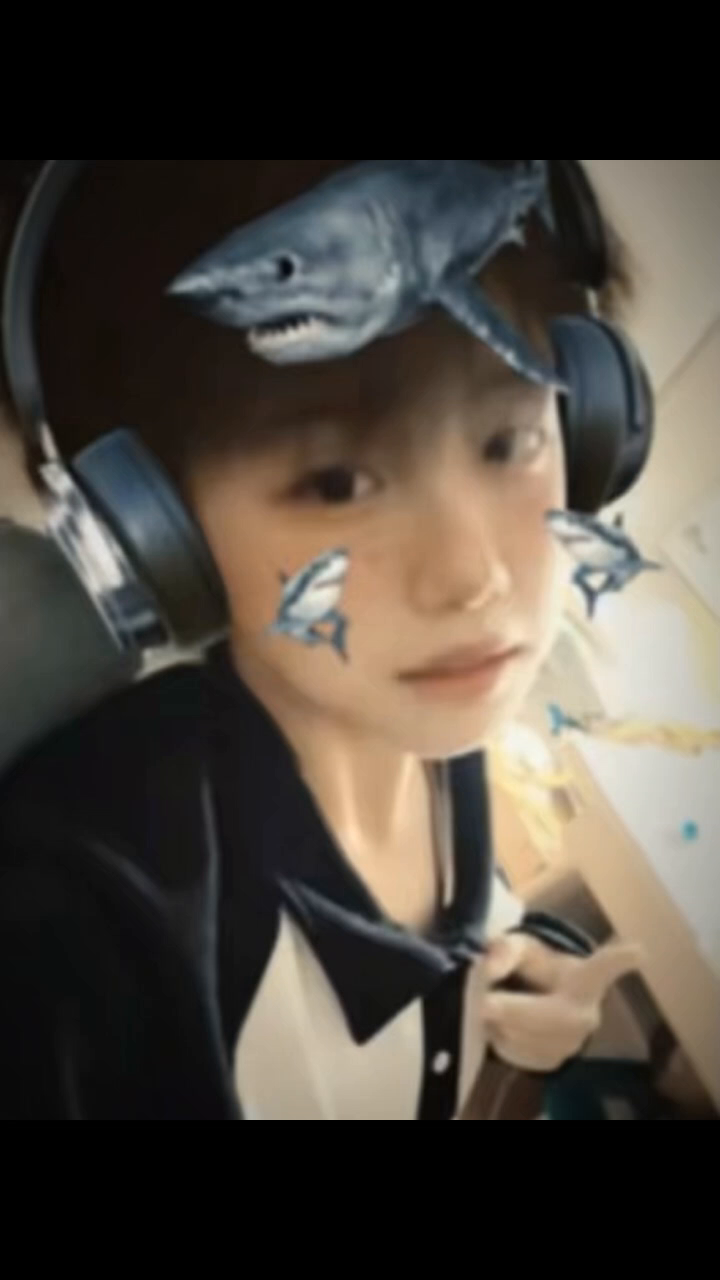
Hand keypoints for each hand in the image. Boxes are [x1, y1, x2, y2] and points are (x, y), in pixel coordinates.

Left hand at [481, 935, 645, 1073]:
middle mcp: (586, 1014)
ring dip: (499, 1022)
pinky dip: (498, 1038)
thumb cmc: (536, 969)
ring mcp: (572, 1044)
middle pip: (554, 1017)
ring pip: (530, 1038)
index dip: (620, 960)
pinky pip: (516, 1053)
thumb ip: (505, 949)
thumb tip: (490, 966)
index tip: (640, 952)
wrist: (540, 1003)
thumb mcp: (521, 948)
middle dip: (516, 1012)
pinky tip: (499, 1025)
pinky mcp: (552, 1063)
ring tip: (490, 1004)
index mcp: (584, 979)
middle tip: (484, 1002)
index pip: (603, 967)